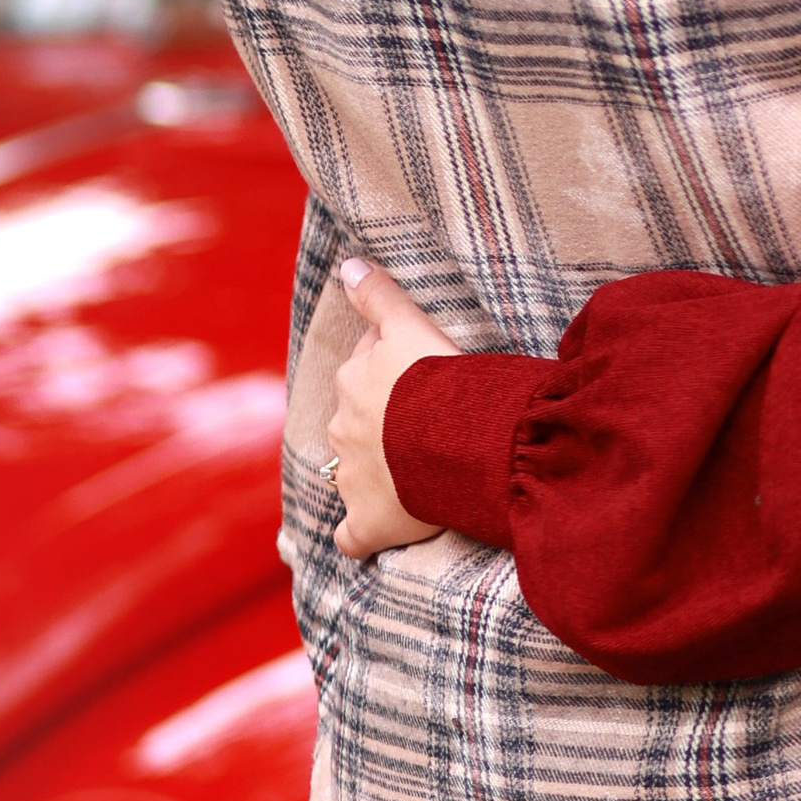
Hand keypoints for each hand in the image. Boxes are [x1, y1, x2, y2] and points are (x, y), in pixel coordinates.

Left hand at [331, 259, 460, 557]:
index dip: (395, 378)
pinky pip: (353, 535)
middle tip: (428, 429)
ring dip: (378, 475)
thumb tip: (346, 264)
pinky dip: (362, 534)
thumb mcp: (411, 327)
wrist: (456, 439)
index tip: (423, 384)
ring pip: (354, 473)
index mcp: (356, 382)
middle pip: (356, 423)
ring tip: (420, 477)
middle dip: (381, 427)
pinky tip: (375, 533)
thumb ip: (378, 297)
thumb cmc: (444, 382)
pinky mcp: (368, 521)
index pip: (365, 373)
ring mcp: (353, 478)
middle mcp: (344, 428)